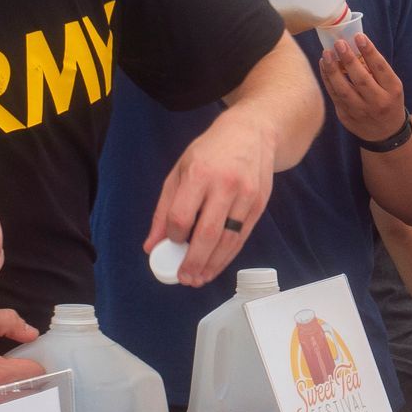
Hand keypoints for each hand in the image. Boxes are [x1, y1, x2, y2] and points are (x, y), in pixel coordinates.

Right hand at [0, 310, 43, 408]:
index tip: (29, 355)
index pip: (37, 372)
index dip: (36, 360)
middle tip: (18, 366)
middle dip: (28, 378)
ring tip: (3, 377)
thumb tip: (32, 333)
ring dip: (15, 390)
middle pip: (30, 391)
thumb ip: (6, 321)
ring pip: (14, 403)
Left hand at [146, 111, 277, 286]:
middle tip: (184, 279)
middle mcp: (225, 185)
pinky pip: (242, 238)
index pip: (182, 216)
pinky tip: (216, 266)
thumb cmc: (210, 152)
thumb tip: (151, 246)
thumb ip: (164, 209)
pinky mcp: (260, 205)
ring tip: (199, 279)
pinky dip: (228, 256)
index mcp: (199, 174)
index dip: (173, 235)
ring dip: (212, 264)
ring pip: (228, 240)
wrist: (253, 132)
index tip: (170, 243)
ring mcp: (246, 196)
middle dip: (193, 261)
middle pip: (207, 233)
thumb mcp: (180, 171)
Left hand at [318, 34, 407, 140]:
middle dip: (348, 60)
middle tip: (339, 43)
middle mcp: (378, 102)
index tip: (358, 36)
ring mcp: (361, 112)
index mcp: (393, 90)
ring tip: (326, 54)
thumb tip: (353, 46)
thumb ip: (376, 70)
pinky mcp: (346, 117)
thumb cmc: (387, 101)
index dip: (369, 51)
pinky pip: (334, 96)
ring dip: (332, 70)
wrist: (385, 133)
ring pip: (343, 90)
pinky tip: (323, 66)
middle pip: (361, 79)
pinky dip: (327, 80)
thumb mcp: (391, 86)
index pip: (381, 68)